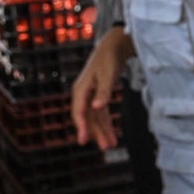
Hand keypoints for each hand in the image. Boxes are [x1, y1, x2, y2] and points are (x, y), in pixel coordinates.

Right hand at [70, 27, 131, 148]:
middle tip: (105, 147)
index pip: (79, 111)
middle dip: (96, 133)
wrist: (113, 46)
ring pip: (95, 117)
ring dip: (102, 130)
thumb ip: (104, 92)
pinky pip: (100, 113)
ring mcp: (90, 95)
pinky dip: (106, 122)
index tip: (84, 140)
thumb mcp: (108, 75)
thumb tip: (97, 108)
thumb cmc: (109, 59)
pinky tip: (112, 133)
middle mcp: (83, 94)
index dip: (82, 126)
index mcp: (81, 89)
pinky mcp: (98, 95)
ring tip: (111, 145)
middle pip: (88, 117)